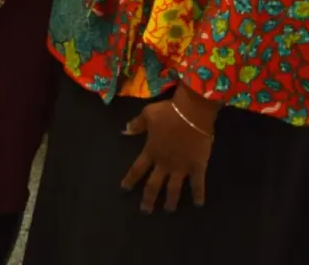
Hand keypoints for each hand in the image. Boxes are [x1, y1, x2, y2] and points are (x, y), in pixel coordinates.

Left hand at [122, 89, 216, 211]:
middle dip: (148, 198)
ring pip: (174, 188)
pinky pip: (198, 183)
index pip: (137, 169)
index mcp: (150, 151)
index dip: (130, 180)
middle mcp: (164, 163)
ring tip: (168, 210)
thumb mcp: (148, 115)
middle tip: (145, 211)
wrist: (192, 113)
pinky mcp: (198, 166)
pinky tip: (199, 204)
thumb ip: (136, 125)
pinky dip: (198, 194)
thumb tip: (124, 131)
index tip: (124, 189)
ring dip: (171, 200)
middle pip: (154, 185)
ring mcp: (181, 167)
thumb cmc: (169, 113)